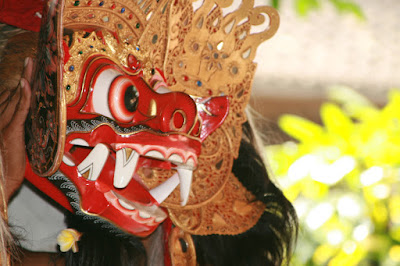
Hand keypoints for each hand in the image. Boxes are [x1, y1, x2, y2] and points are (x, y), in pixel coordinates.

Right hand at [0, 57, 32, 199]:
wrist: (0, 184)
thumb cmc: (6, 167)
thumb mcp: (12, 144)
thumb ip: (15, 128)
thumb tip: (24, 115)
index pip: (7, 98)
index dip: (19, 85)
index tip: (27, 70)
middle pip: (11, 94)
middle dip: (23, 77)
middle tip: (32, 61)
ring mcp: (0, 126)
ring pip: (14, 99)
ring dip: (25, 81)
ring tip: (32, 64)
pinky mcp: (9, 132)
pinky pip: (18, 111)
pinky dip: (23, 97)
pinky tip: (26, 84)